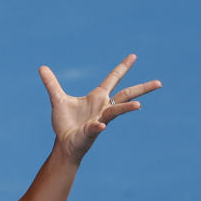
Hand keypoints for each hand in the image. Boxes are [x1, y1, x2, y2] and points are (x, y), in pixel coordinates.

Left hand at [39, 54, 161, 161]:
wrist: (64, 144)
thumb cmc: (65, 123)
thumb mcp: (57, 99)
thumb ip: (51, 84)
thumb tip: (42, 68)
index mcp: (97, 97)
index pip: (113, 79)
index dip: (123, 67)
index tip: (134, 56)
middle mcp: (103, 107)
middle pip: (126, 95)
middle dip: (142, 89)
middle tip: (159, 83)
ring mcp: (101, 119)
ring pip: (117, 112)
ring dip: (127, 108)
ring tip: (138, 106)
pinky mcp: (93, 131)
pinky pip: (96, 128)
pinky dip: (97, 126)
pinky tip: (100, 126)